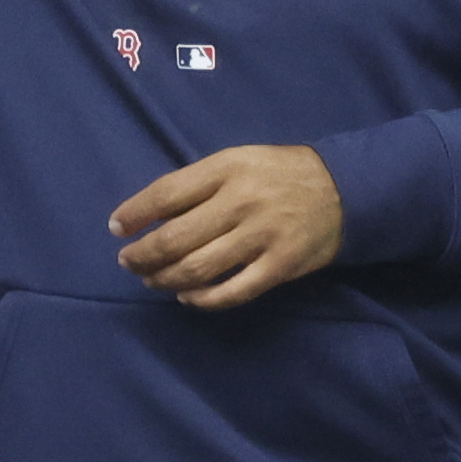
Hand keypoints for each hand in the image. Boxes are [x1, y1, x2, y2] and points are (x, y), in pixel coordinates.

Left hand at [110, 144, 344, 307]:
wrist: (344, 189)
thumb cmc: (277, 175)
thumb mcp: (237, 161)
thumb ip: (198, 185)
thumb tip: (148, 215)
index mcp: (227, 169)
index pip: (167, 193)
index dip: (134, 213)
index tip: (116, 228)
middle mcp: (242, 202)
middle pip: (176, 238)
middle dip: (142, 255)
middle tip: (129, 262)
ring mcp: (262, 236)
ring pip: (198, 269)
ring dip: (165, 279)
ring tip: (152, 279)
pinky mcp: (280, 266)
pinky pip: (232, 292)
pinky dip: (202, 300)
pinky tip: (187, 297)